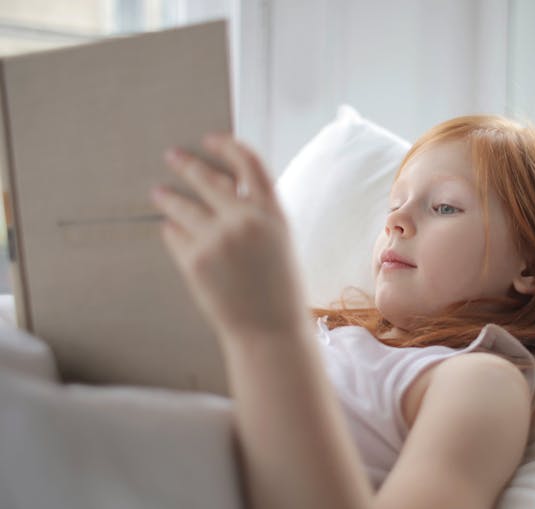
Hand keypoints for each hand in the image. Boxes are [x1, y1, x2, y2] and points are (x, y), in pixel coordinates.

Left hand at [150, 134, 305, 342]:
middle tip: (172, 156)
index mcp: (273, 213)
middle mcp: (245, 219)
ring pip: (183, 205)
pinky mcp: (194, 260)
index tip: (211, 140)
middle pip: (208, 177)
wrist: (269, 331)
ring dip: (169, 197)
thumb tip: (225, 187)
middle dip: (187, 164)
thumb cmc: (279, 289)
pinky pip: (175, 235)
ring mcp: (217, 239)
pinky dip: (173, 231)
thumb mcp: (279, 242)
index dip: (228, 146)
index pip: (249, 162)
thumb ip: (257, 214)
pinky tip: (170, 230)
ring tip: (158, 193)